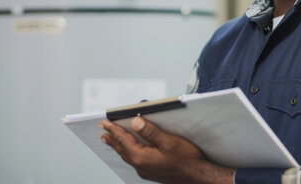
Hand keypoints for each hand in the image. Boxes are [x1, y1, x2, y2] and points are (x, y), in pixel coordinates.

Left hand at [100, 117, 234, 183]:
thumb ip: (150, 131)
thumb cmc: (186, 159)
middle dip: (112, 139)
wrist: (198, 176)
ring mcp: (145, 171)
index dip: (113, 129)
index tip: (103, 123)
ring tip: (111, 141)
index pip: (123, 139)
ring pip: (127, 156)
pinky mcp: (151, 173)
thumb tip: (135, 122)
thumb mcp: (168, 141)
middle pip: (122, 149)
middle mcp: (140, 165)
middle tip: (103, 131)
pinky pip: (135, 161)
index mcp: (141, 157)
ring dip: (119, 146)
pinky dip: (128, 153)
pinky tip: (130, 152)